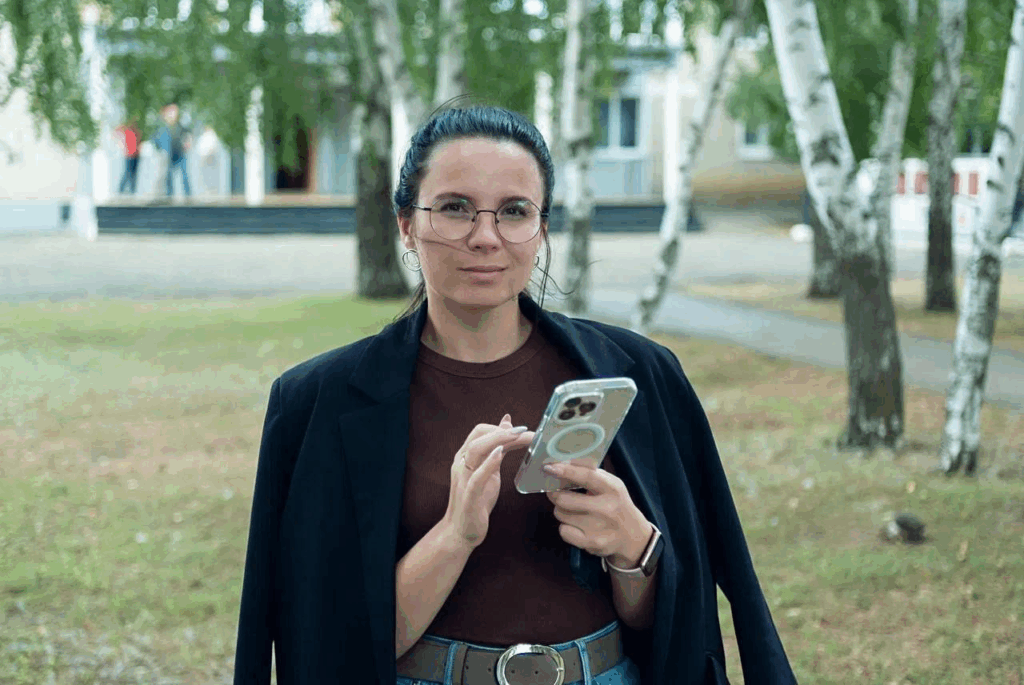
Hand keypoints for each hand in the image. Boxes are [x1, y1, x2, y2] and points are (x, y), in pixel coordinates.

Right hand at [443, 413, 534, 549]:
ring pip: (476, 450)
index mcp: (466, 457)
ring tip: (518, 437)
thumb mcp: (489, 469)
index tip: (524, 430)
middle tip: (527, 432)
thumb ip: (497, 447)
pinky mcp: (469, 497)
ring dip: (499, 440)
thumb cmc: (477, 499)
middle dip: (503, 431)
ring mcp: (464, 479)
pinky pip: (476, 477)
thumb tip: (507, 422)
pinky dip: (488, 464)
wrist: (461, 531)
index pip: (480, 431)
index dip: (502, 427)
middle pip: (478, 436)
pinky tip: (500, 454)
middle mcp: (462, 464)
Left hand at [543, 461, 652, 567]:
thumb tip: (563, 465)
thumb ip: (591, 474)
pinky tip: (577, 526)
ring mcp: (598, 528)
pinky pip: (563, 531)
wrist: (632, 537)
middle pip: (564, 499)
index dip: (566, 471)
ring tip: (574, 510)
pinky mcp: (591, 543)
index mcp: (612, 490)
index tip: (549, 468)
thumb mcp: (612, 486)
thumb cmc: (616, 505)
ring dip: (561, 510)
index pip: (586, 477)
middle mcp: (606, 509)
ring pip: (560, 514)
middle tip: (555, 492)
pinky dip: (566, 527)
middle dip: (555, 494)